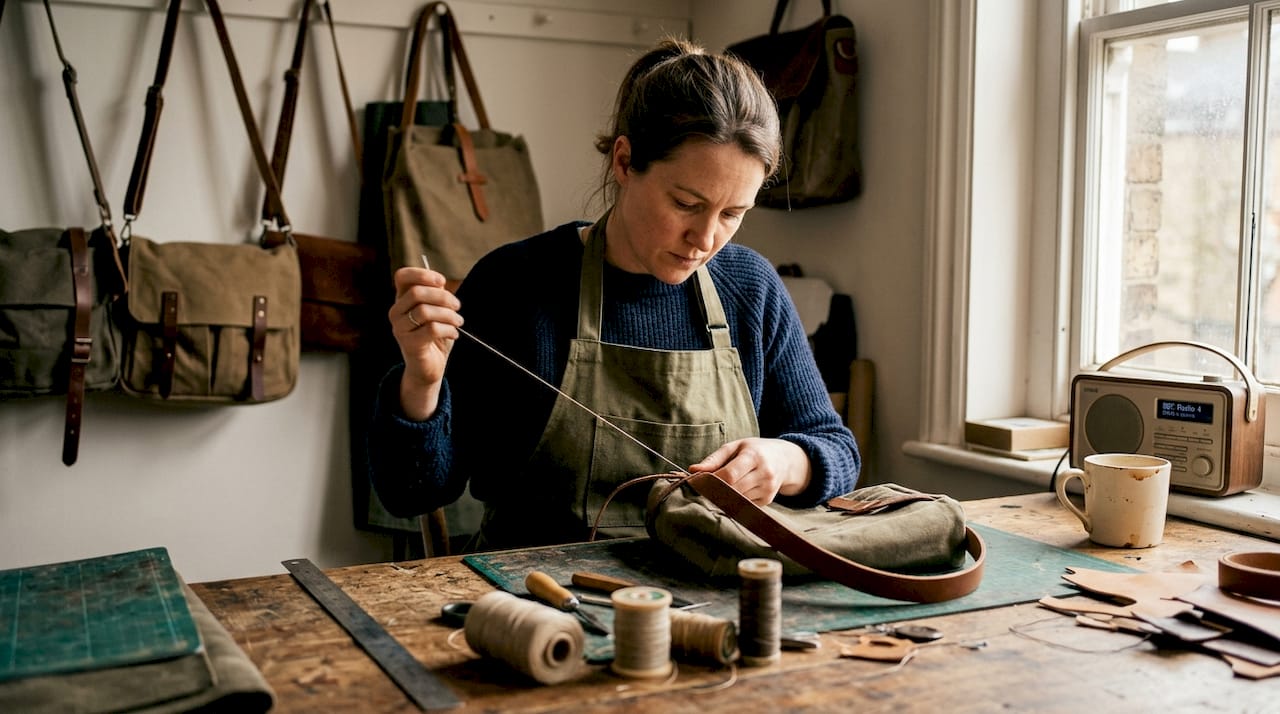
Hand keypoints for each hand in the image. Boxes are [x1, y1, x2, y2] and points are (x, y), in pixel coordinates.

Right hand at [389, 265, 462, 419]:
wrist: (428, 367)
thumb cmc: (434, 336)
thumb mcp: (436, 311)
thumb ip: (436, 296)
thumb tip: (440, 284)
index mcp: (402, 300)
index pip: (402, 276)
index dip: (422, 274)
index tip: (442, 282)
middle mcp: (396, 312)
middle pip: (416, 292)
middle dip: (443, 297)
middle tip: (457, 306)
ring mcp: (400, 329)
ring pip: (424, 311)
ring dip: (448, 315)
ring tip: (458, 322)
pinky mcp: (409, 344)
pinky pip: (432, 329)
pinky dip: (448, 329)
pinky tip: (453, 334)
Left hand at [688, 437, 810, 504]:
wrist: (785, 460)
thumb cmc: (755, 450)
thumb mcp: (735, 447)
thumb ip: (714, 459)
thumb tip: (693, 470)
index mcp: (754, 457)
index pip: (730, 475)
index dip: (713, 481)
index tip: (700, 481)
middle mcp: (764, 474)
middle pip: (732, 490)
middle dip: (715, 490)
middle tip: (704, 487)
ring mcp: (767, 489)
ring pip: (737, 500)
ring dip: (724, 497)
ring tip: (718, 488)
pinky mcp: (767, 501)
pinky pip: (744, 505)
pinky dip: (735, 501)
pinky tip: (734, 492)